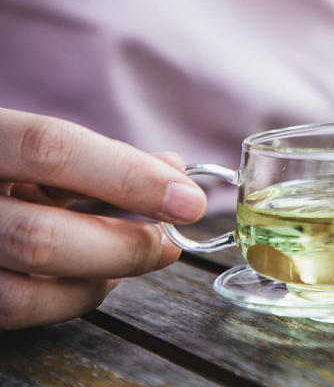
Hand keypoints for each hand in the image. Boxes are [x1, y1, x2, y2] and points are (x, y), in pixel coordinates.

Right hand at [0, 108, 205, 329]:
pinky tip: (97, 279)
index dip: (128, 176)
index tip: (189, 201)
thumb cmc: (3, 167)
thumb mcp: (37, 148)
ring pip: (23, 294)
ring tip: (134, 260)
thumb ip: (103, 158)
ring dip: (98, 281)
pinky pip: (14, 312)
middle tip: (168, 244)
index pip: (51, 149)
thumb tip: (176, 174)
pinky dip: (69, 300)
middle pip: (40, 237)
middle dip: (123, 247)